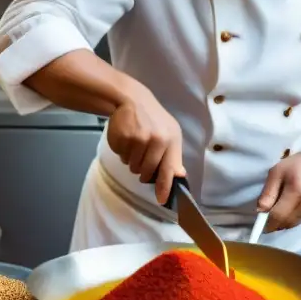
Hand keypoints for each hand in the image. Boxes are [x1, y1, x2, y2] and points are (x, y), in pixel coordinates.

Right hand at [106, 88, 184, 204]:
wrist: (132, 99)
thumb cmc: (154, 120)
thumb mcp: (170, 134)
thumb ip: (173, 157)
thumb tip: (180, 176)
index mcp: (170, 140)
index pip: (169, 169)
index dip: (164, 187)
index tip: (162, 200)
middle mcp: (156, 140)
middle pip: (146, 172)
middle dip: (143, 170)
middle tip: (142, 157)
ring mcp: (137, 139)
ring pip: (132, 166)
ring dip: (132, 160)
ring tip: (134, 144)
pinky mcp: (122, 137)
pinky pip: (121, 156)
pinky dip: (122, 152)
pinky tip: (126, 139)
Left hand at [257, 150, 300, 231]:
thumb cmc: (294, 165)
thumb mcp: (275, 173)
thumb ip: (268, 194)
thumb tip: (260, 212)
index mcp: (297, 192)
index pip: (279, 215)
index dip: (268, 223)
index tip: (260, 225)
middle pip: (287, 222)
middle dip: (274, 224)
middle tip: (266, 219)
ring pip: (293, 224)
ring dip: (283, 222)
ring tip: (277, 212)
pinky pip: (300, 220)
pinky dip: (291, 219)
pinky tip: (289, 209)